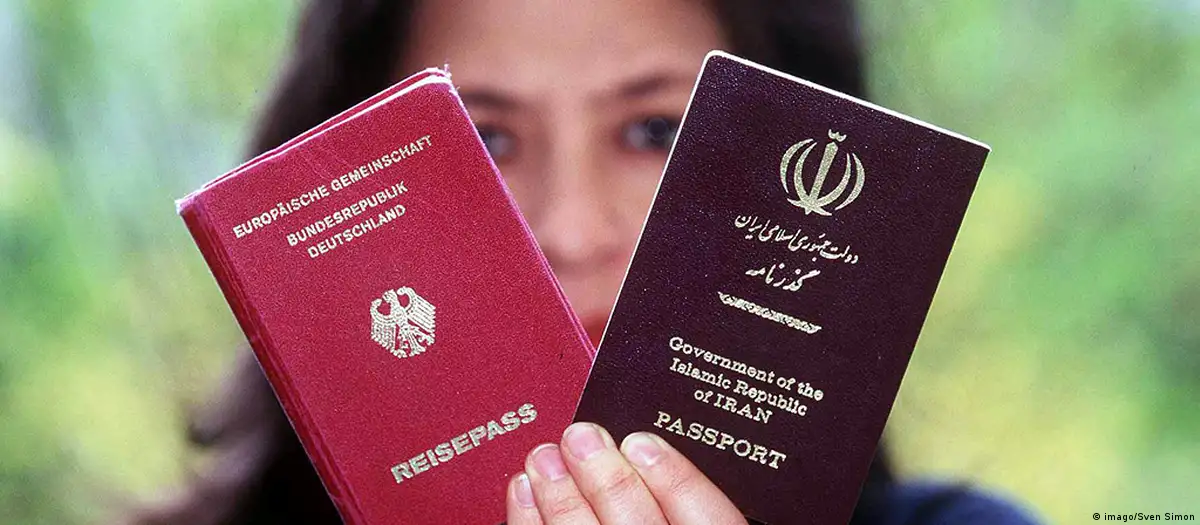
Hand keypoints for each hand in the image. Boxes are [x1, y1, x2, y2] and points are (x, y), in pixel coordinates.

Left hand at [506, 422, 747, 524]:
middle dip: (606, 479)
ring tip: (543, 459)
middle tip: (581, 439)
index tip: (643, 442)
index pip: (708, 520)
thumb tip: (647, 453)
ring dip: (562, 499)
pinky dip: (531, 524)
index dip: (676, 477)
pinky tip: (524, 495)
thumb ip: (683, 508)